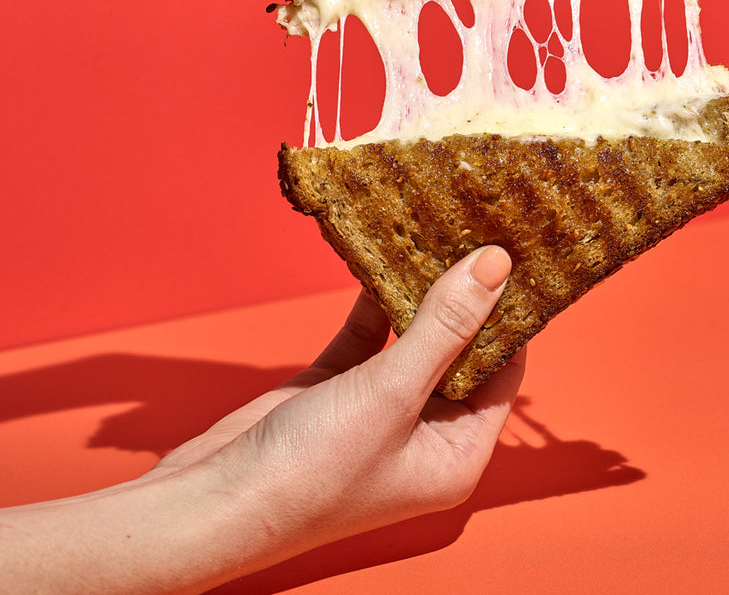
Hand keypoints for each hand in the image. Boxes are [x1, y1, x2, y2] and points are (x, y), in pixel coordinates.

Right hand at [0, 246, 524, 593]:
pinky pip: (368, 336)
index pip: (505, 373)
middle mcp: (425, 434)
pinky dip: (374, 302)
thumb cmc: (311, 471)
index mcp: (456, 454)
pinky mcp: (337, 390)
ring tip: (437, 233)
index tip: (512, 257)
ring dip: (419, 293)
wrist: (211, 502)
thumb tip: (496, 265)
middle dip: (464, 297)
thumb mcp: (392, 393)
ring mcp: (380, 411)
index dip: (509, 316)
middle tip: (476, 232)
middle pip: (461, 351)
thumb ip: (445, 326)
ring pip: (413, 340)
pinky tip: (381, 260)